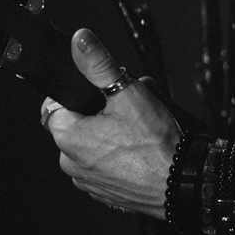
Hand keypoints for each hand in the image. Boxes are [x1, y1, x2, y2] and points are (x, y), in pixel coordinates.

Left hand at [43, 28, 179, 217]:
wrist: (179, 183)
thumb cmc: (154, 143)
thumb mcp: (128, 92)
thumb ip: (99, 64)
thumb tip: (80, 40)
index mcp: (68, 137)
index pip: (55, 106)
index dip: (79, 93)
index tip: (102, 91)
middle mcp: (70, 162)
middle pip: (78, 125)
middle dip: (102, 111)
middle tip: (130, 106)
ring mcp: (87, 181)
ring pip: (93, 146)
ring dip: (111, 135)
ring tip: (142, 127)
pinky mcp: (105, 193)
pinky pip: (105, 167)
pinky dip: (119, 158)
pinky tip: (141, 150)